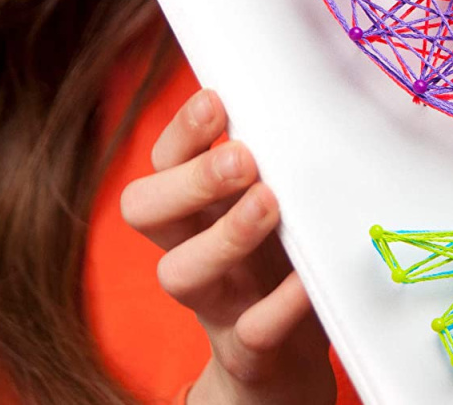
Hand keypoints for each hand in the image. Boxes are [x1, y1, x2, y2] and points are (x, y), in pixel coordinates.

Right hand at [121, 89, 334, 404]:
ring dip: (225, 235)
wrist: (286, 365)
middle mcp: (191, 251)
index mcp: (195, 210)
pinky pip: (252, 331)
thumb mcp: (270, 206)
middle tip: (241, 158)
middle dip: (190, 179)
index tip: (218, 99)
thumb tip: (303, 85)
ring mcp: (216, 303)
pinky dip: (279, 304)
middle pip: (146, 211)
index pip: (162, 162)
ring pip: (181, 274)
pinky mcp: (249, 351)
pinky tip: (306, 280)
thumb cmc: (280, 264)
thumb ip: (274, 161)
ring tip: (270, 203)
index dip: (181, 132)